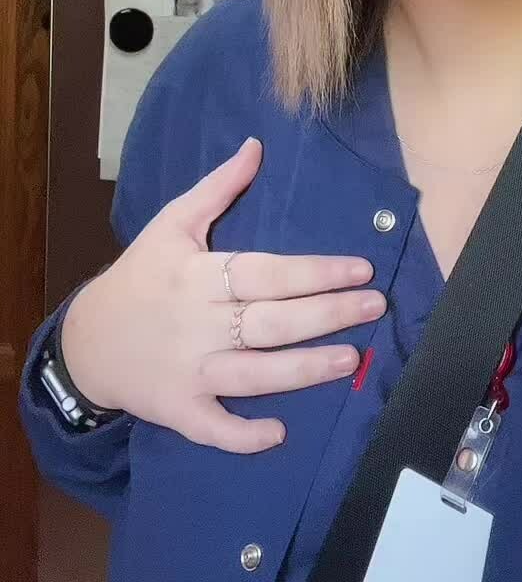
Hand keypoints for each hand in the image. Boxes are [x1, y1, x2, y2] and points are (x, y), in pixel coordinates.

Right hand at [60, 138, 385, 452]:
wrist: (86, 341)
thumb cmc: (140, 277)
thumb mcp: (171, 224)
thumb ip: (217, 188)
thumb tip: (256, 146)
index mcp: (199, 276)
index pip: (267, 273)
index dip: (315, 272)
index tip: (361, 269)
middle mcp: (197, 324)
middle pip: (271, 322)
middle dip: (327, 315)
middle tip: (375, 306)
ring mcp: (188, 371)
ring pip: (254, 374)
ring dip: (305, 370)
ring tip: (351, 358)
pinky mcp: (178, 410)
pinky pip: (213, 428)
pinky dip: (243, 434)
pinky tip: (279, 433)